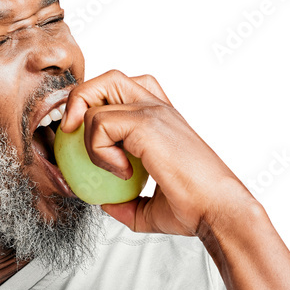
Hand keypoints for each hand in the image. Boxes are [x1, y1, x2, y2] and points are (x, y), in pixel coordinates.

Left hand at [58, 69, 251, 235]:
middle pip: (106, 79)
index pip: (121, 91)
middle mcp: (157, 107)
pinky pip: (100, 125)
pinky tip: (122, 172)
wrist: (216, 210)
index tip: (88, 145)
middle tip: (72, 137)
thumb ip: (123, 202)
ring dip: (88, 138)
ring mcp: (153, 111)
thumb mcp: (147, 208)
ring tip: (113, 168)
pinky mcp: (147, 123)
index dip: (96, 108)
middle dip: (79, 102)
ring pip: (95, 99)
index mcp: (160, 119)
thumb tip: (103, 203)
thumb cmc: (192, 210)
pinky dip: (99, 151)